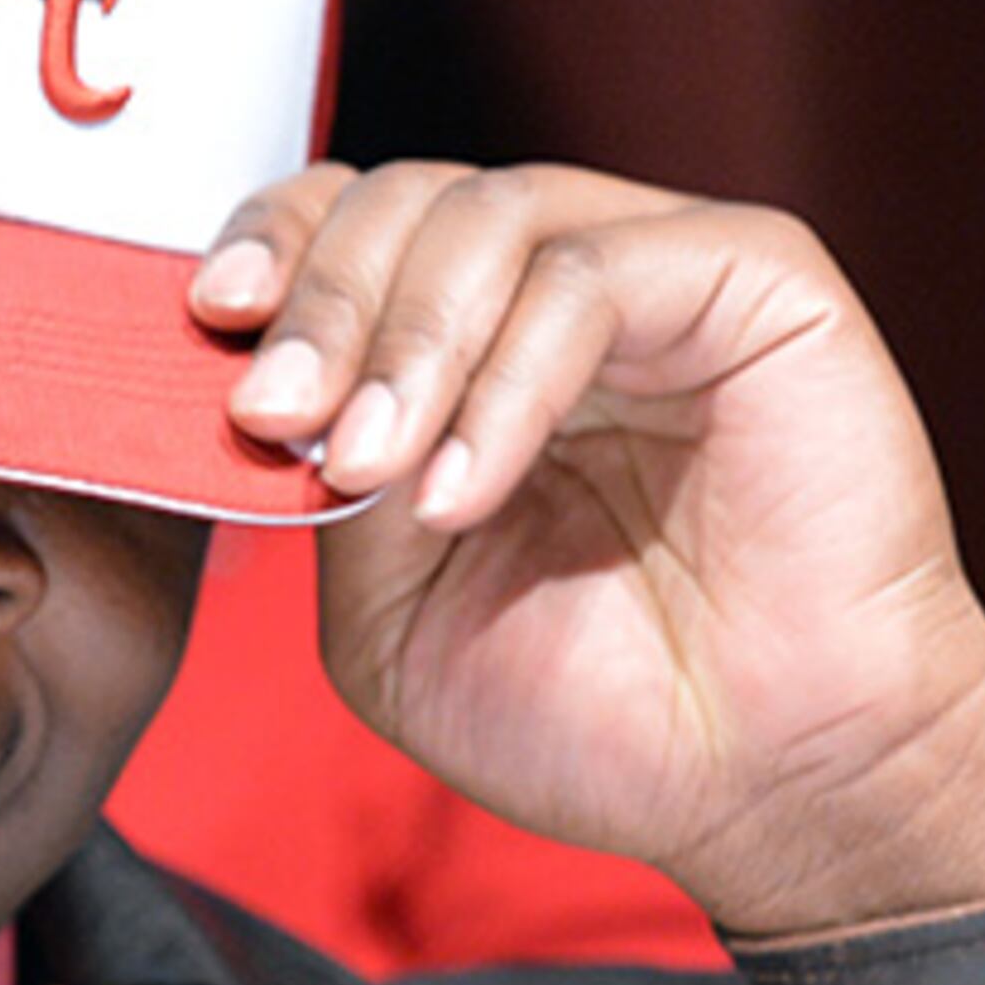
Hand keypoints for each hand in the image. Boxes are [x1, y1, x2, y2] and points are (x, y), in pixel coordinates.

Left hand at [191, 162, 984, 935]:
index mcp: (473, 345)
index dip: (275, 249)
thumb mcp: (387, 614)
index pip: (349, 225)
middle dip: (320, 306)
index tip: (212, 321)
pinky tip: (463, 491)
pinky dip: (508, 378)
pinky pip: (594, 273)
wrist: (772, 785)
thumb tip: (259, 388)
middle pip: (402, 199)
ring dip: (403, 342)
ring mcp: (663, 272)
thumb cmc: (596, 714)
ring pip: (489, 215)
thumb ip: (320, 489)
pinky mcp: (758, 280)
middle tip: (275, 416)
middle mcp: (561, 288)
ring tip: (372, 471)